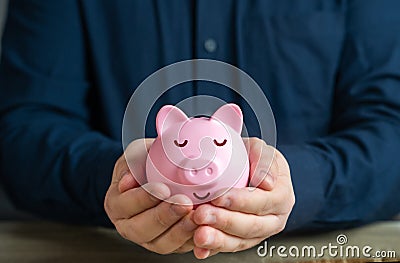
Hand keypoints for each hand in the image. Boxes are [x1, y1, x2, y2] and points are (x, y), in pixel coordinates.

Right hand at [104, 139, 196, 253]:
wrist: (157, 174)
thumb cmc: (145, 163)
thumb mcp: (137, 154)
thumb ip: (133, 162)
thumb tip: (128, 181)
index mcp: (116, 204)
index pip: (125, 205)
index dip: (144, 198)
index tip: (163, 189)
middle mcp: (128, 226)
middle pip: (141, 229)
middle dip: (164, 216)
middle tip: (183, 203)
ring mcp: (148, 239)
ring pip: (161, 243)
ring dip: (180, 231)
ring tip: (195, 216)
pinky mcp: (168, 244)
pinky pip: (180, 248)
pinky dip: (192, 239)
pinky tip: (203, 226)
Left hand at [192, 137, 294, 258]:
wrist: (250, 171)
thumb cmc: (254, 160)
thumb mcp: (260, 150)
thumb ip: (263, 159)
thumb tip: (266, 182)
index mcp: (282, 196)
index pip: (262, 201)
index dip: (240, 201)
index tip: (219, 197)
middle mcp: (274, 219)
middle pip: (251, 225)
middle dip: (224, 221)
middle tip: (202, 214)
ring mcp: (259, 233)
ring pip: (240, 241)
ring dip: (218, 239)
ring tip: (199, 234)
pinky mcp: (243, 240)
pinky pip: (229, 247)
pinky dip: (213, 249)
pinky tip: (200, 249)